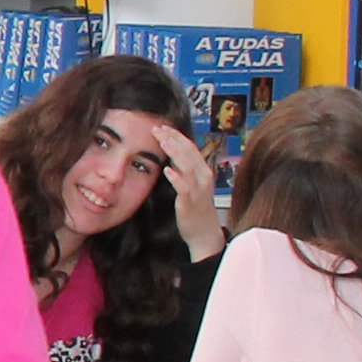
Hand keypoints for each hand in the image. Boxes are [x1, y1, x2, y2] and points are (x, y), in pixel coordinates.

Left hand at [116, 109, 224, 259]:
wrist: (205, 234)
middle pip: (189, 152)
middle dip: (173, 138)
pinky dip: (176, 177)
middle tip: (156, 128)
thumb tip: (172, 155)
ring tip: (162, 142)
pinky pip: (184, 187)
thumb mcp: (193, 185)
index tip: (163, 126)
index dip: (177, 135)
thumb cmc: (197, 208)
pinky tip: (167, 170)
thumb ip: (185, 170)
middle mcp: (203, 177)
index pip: (190, 147)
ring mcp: (198, 190)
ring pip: (188, 166)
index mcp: (203, 171)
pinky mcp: (190, 203)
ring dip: (175, 153)